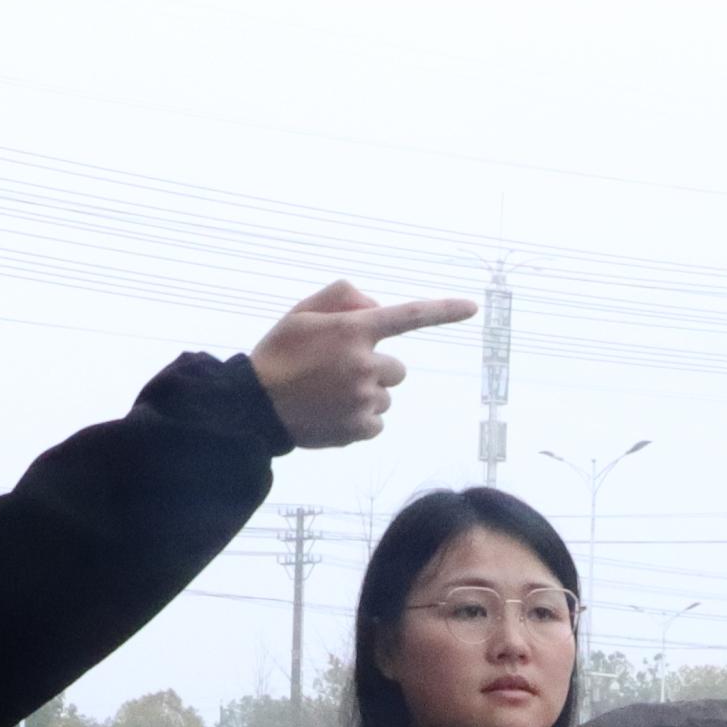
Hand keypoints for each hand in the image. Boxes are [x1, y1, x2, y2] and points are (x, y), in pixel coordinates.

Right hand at [248, 281, 477, 448]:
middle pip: (397, 368)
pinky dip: (360, 419)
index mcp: (353, 330)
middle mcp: (364, 363)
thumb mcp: (303, 312)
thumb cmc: (278, 354)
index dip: (444, 311)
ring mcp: (363, 399)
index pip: (409, 316)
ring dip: (366, 395)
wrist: (254, 406)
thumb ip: (343, 298)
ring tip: (329, 395)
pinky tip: (331, 414)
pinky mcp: (359, 429)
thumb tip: (376, 307)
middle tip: (340, 373)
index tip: (473, 308)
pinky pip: (376, 423)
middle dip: (376, 368)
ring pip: (385, 397)